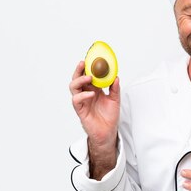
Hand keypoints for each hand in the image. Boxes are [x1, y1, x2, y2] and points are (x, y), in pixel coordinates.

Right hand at [69, 60, 119, 178]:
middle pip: (77, 78)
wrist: (108, 132)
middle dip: (79, 70)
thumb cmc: (109, 117)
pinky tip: (91, 94)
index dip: (88, 67)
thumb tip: (116, 77)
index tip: (91, 58)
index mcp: (94, 89)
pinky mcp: (80, 110)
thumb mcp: (116, 100)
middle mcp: (86, 93)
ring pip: (73, 87)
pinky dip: (83, 95)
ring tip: (89, 77)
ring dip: (79, 80)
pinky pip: (77, 100)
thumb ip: (115, 89)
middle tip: (83, 63)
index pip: (88, 75)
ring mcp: (82, 101)